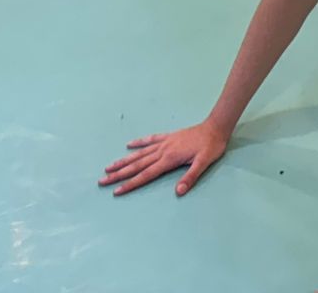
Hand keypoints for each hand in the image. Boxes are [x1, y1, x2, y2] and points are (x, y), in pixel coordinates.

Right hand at [99, 121, 228, 196]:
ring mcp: (164, 143)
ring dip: (124, 161)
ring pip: (140, 154)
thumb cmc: (211, 146)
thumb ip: (191, 177)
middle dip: (119, 174)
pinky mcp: (168, 136)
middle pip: (137, 165)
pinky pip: (150, 139)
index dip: (130, 184)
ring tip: (109, 166)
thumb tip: (179, 192)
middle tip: (102, 180)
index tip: (116, 191)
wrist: (216, 126)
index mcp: (169, 159)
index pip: (146, 175)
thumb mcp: (204, 163)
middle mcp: (163, 151)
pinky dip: (139, 143)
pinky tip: (129, 145)